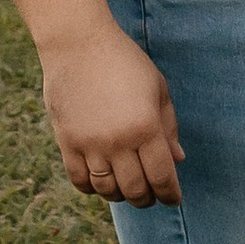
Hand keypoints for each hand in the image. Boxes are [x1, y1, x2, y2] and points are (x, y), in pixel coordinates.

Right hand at [41, 24, 184, 206]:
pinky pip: (80, 180)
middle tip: (151, 196)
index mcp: (145, 127)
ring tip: (127, 189)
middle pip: (135, 189)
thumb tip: (178, 159)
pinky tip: (102, 181)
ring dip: (120, 196)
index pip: (162, 176)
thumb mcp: (157, 89)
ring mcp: (89, 144)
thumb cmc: (125, 62)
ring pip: (106, 190)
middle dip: (147, 198)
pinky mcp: (66, 142)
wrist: (78, 43)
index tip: (173, 199)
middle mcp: (117, 141)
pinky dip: (92, 188)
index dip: (170, 194)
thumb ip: (168, 127)